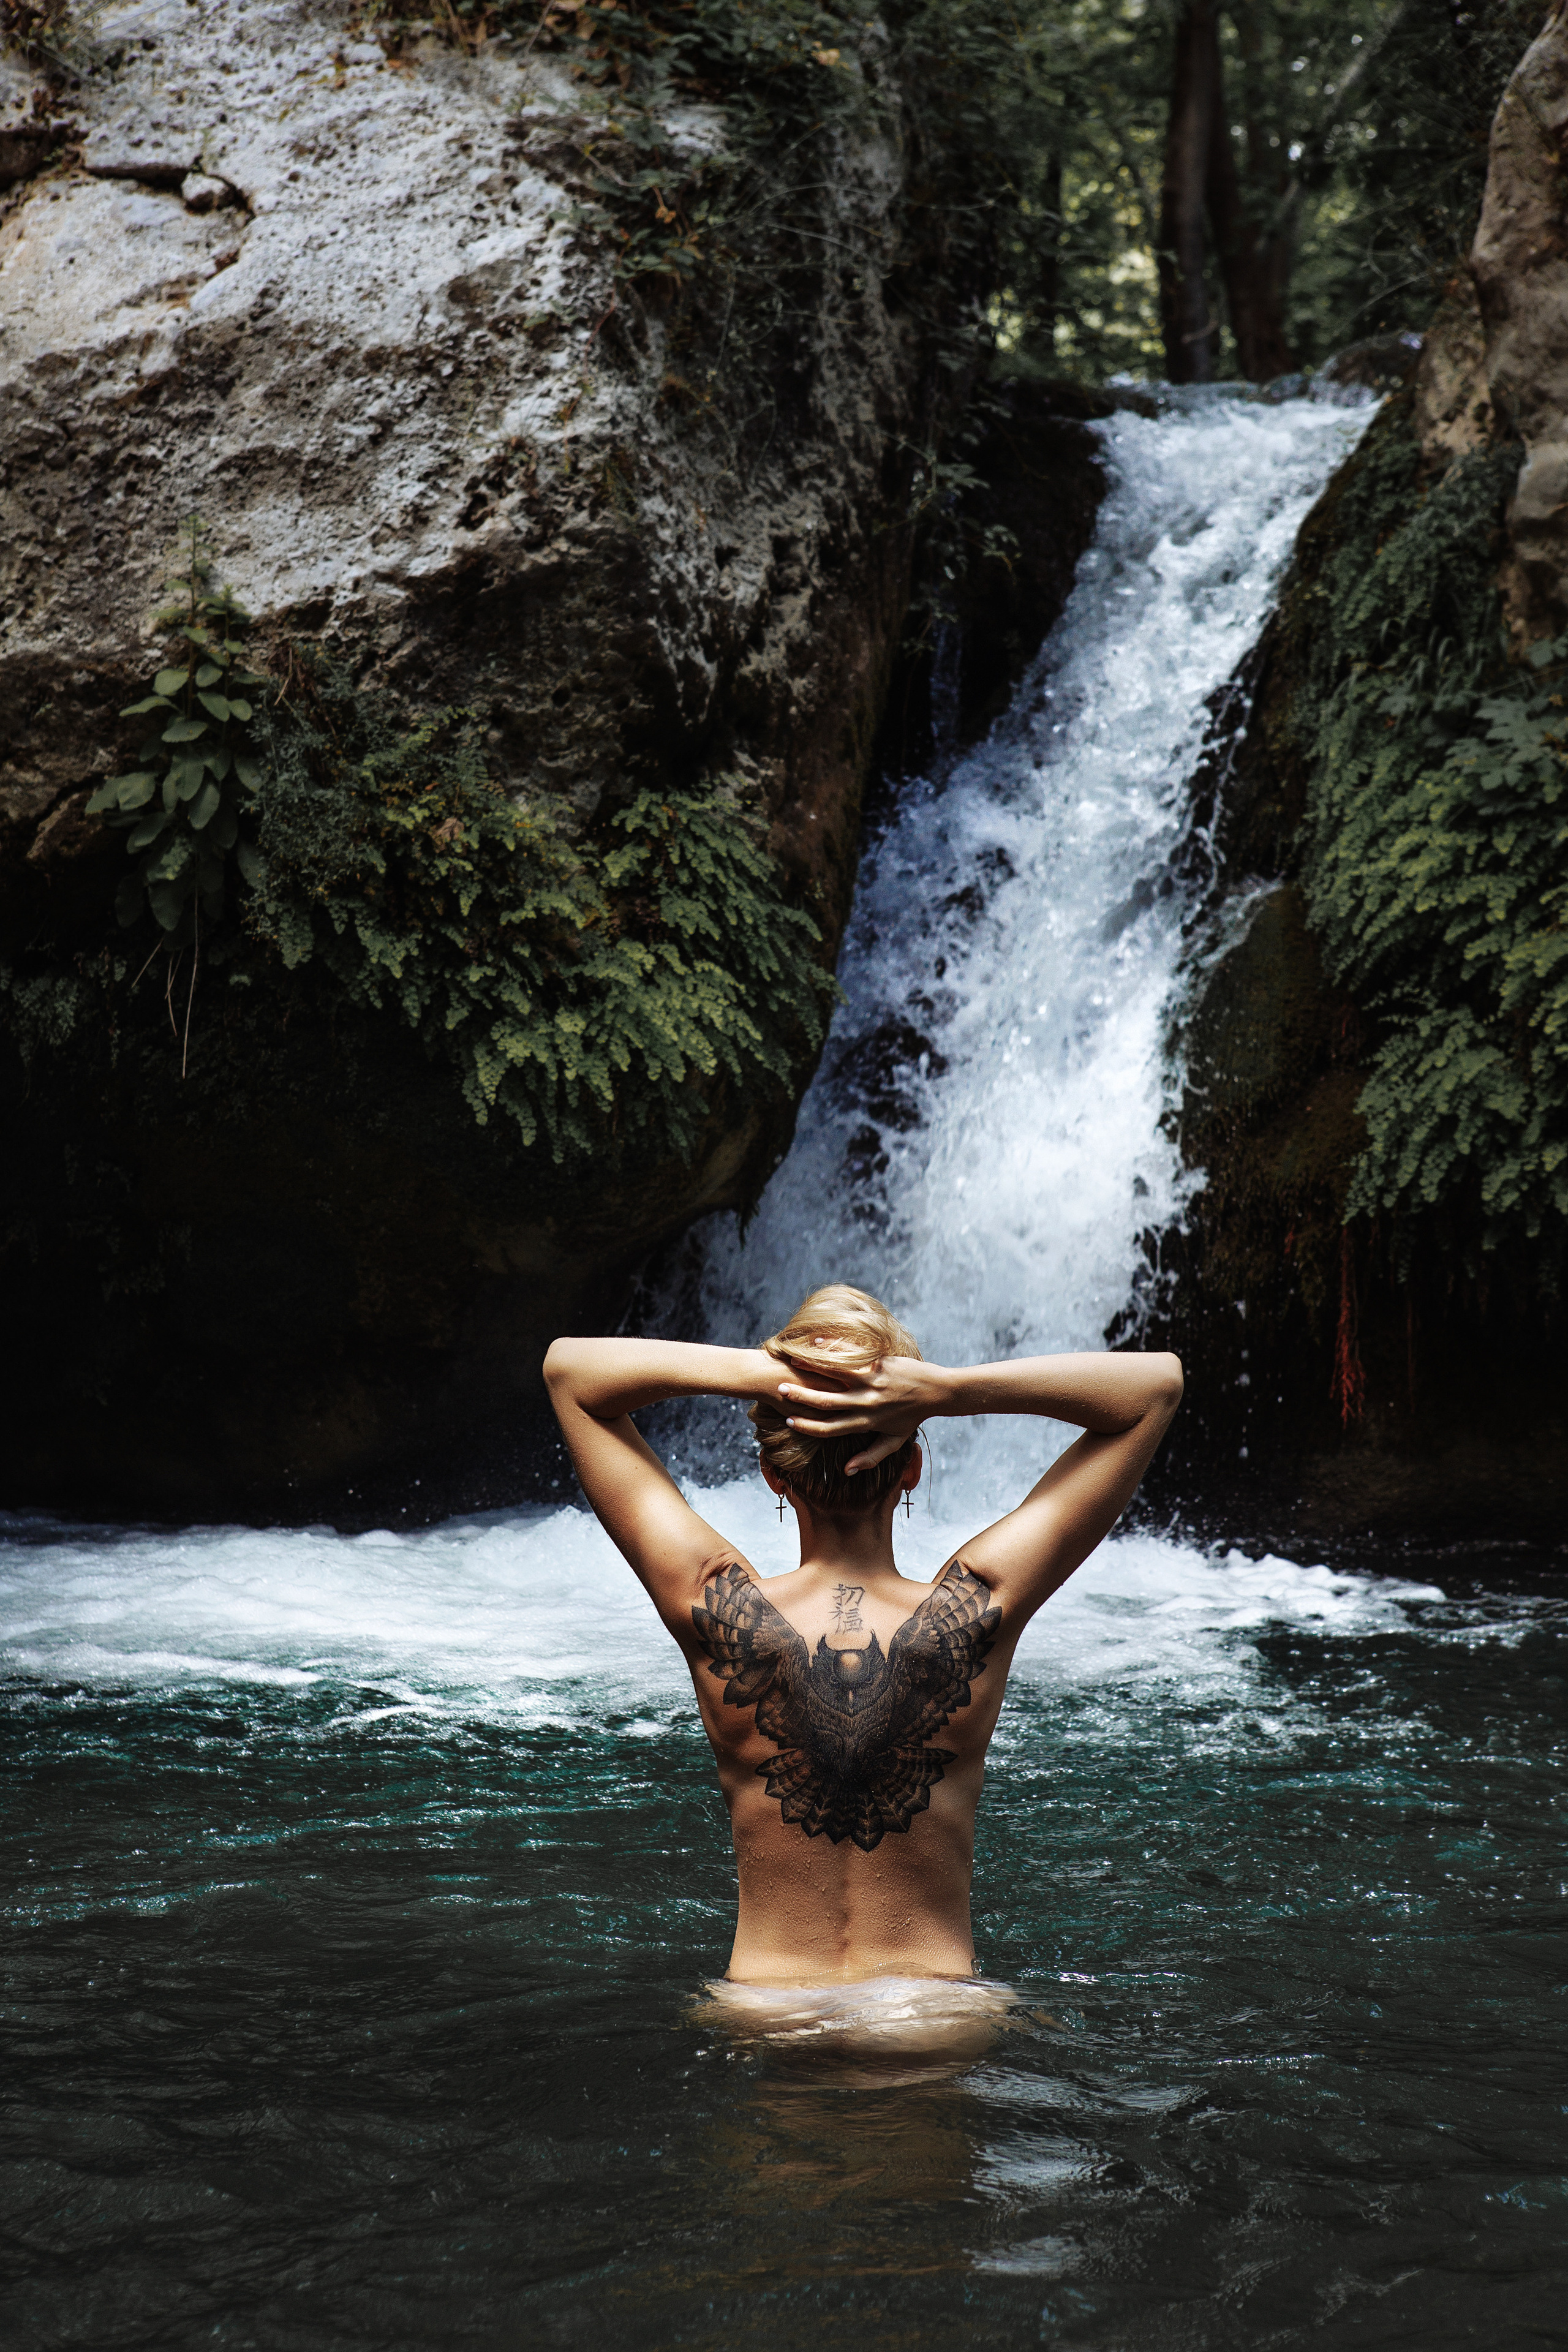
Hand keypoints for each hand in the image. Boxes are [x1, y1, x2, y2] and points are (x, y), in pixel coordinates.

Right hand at [773, 1353, 946, 1472]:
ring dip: (812, 1367)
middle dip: (801, 1397)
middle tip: (779, 1390)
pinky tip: (816, 1341)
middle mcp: (866, 1404)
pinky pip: (852, 1355)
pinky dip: (833, 1348)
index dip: (808, 1426)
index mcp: (866, 1423)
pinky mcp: (879, 1364)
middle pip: (827, 1402)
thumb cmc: (912, 1417)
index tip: (789, 1421)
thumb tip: (846, 1471)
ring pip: (836, 1375)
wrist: (937, 1391)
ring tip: (791, 1361)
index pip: (830, 1428)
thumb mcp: (893, 1441)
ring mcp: (872, 1382)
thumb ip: (870, 1457)